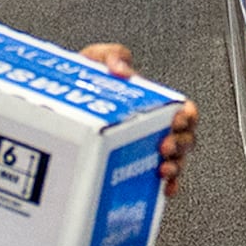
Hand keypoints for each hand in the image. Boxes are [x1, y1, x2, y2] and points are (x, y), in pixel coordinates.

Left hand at [79, 42, 195, 189]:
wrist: (57, 107)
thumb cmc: (83, 86)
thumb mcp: (95, 61)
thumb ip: (111, 55)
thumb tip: (122, 69)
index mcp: (152, 103)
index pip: (184, 110)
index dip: (188, 115)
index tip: (178, 119)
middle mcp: (154, 128)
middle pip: (186, 138)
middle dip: (181, 143)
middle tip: (165, 145)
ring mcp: (146, 150)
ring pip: (177, 161)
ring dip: (175, 166)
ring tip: (161, 169)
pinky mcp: (135, 170)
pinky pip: (158, 184)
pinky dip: (166, 188)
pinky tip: (162, 190)